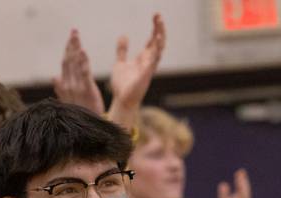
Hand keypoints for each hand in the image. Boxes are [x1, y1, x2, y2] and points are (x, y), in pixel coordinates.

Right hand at [53, 29, 104, 114]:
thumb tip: (54, 77)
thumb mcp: (68, 102)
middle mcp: (69, 85)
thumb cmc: (79, 116)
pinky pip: (84, 74)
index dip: (67, 50)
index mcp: (65, 87)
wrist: (84, 132)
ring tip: (76, 36)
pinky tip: (82, 51)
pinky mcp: (87, 91)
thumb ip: (61, 89)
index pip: (65, 64)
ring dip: (76, 49)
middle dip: (71, 45)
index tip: (70, 38)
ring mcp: (77, 88)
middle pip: (69, 61)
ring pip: (75, 64)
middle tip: (74, 31)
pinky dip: (83, 62)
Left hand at [106, 13, 165, 128]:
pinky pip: (153, 62)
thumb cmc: (122, 85)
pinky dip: (155, 52)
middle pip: (158, 42)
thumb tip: (123, 35)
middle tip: (158, 16)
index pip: (152, 40)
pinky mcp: (145, 75)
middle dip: (159, 29)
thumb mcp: (120, 63)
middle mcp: (149, 62)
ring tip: (159, 25)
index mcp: (143, 58)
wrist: (121, 100)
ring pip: (158, 50)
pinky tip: (156, 42)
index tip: (156, 15)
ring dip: (160, 37)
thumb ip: (122, 50)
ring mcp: (148, 68)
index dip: (155, 27)